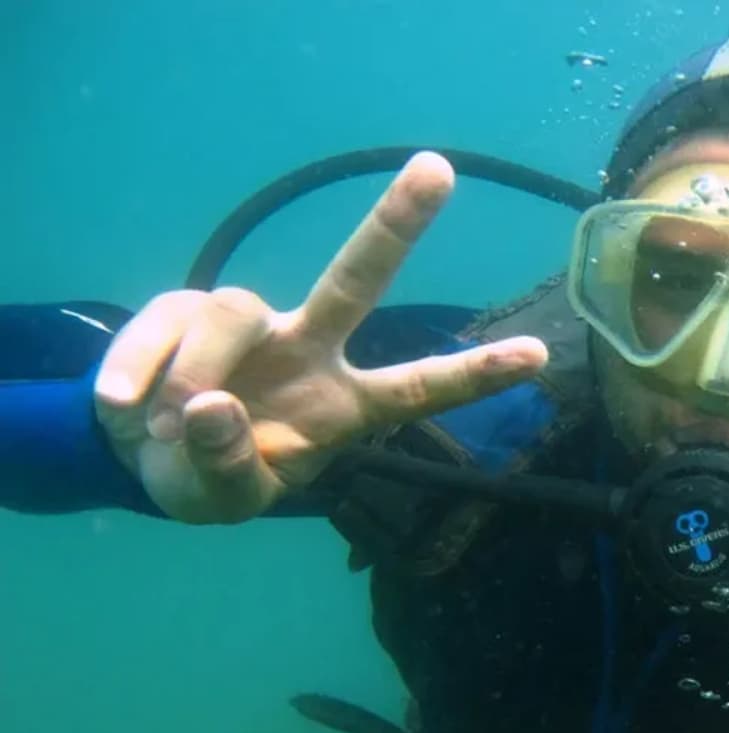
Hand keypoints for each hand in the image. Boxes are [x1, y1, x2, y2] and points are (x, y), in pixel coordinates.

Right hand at [94, 152, 547, 523]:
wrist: (136, 455)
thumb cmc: (209, 477)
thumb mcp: (224, 500)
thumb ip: (227, 467)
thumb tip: (213, 406)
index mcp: (343, 407)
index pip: (417, 387)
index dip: (474, 374)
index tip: (537, 355)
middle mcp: (309, 350)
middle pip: (356, 279)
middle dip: (396, 226)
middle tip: (438, 169)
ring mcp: (249, 323)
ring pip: (233, 312)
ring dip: (196, 374)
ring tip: (161, 428)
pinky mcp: (183, 306)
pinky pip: (164, 323)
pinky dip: (138, 370)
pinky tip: (125, 406)